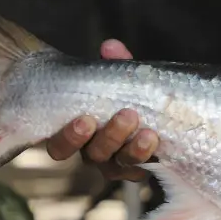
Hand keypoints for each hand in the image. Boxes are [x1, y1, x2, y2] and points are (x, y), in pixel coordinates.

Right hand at [44, 39, 159, 180]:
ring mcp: (116, 164)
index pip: (60, 146)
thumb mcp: (121, 78)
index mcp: (78, 132)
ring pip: (117, 166)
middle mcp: (93, 152)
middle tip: (127, 116)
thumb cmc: (126, 94)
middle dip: (110, 137)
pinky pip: (141, 172)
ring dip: (133, 150)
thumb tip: (110, 47)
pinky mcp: (139, 169)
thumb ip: (116, 65)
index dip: (69, 137)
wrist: (158, 110)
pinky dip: (150, 160)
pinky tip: (160, 146)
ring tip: (149, 133)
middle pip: (93, 155)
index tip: (85, 119)